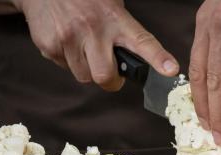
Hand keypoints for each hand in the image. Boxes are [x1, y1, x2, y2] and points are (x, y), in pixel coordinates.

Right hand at [11, 0, 178, 90]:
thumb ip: (123, 30)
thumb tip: (137, 59)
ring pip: (84, 76)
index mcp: (115, 18)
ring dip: (88, 69)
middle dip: (110, 81)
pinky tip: (67, 41)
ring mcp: (69, 38)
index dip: (158, 58)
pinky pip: (65, 68)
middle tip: (111, 73)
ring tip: (84, 48)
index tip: (171, 70)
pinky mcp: (50, 45)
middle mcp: (92, 29)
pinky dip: (68, 60)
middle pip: (105, 77)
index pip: (142, 41)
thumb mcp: (110, 4)